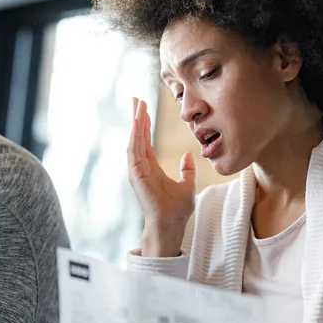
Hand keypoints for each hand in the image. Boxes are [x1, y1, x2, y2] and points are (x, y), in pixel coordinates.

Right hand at [128, 97, 195, 256]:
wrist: (171, 223)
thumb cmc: (177, 209)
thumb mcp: (188, 184)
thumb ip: (187, 170)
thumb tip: (189, 155)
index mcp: (152, 169)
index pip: (146, 142)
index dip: (145, 124)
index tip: (144, 109)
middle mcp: (142, 168)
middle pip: (137, 137)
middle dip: (137, 118)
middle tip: (136, 99)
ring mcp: (137, 171)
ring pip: (134, 140)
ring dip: (135, 122)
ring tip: (137, 105)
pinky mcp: (136, 174)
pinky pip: (134, 150)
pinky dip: (135, 135)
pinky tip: (137, 121)